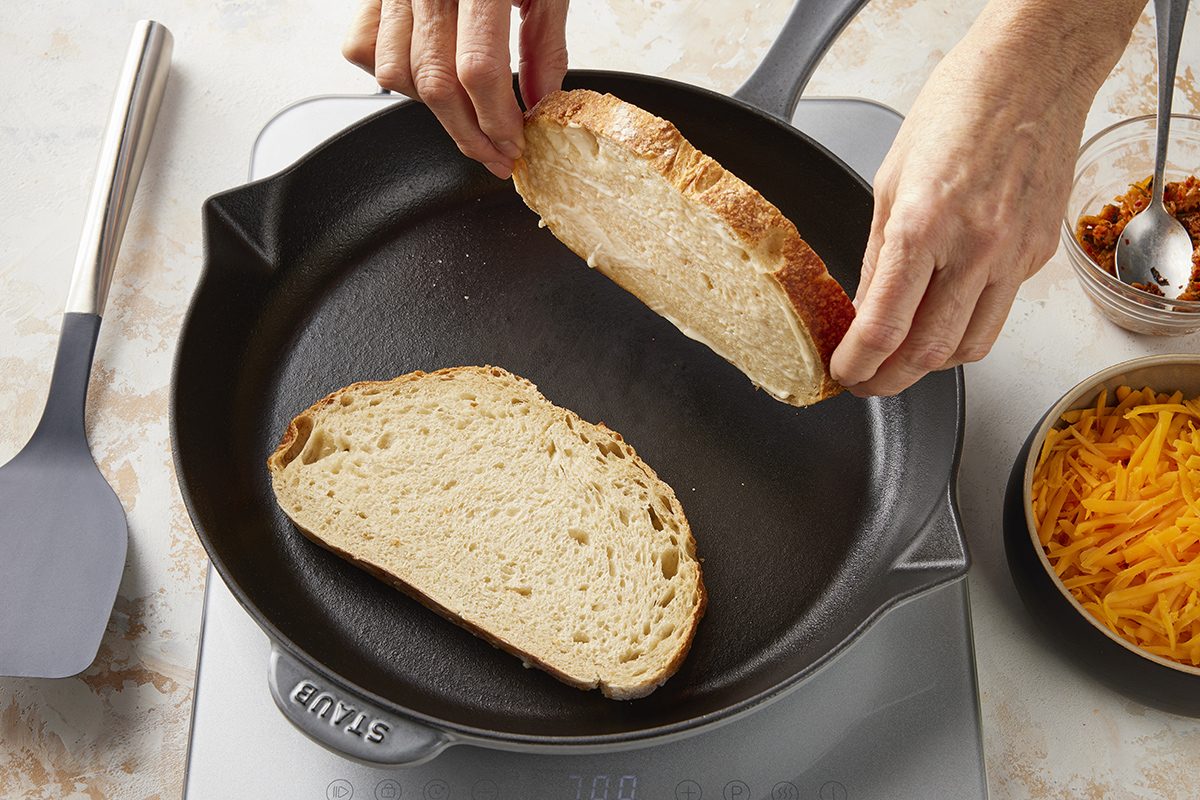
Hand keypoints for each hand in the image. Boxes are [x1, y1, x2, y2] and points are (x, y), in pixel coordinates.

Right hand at [342, 0, 568, 179]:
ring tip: (467, 119)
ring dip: (433, 112)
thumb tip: (541, 101)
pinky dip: (392, 76)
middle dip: (469, 134)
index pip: (479, 71)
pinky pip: (364, 47)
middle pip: (437, 84)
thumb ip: (545, 44)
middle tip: (495, 154)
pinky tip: (428, 80)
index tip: (513, 144)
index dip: (496, 120)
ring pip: (398, 75)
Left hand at [829, 0, 1141, 396]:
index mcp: (923, 224)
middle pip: (928, 353)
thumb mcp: (890, 178)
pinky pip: (999, 313)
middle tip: (867, 383)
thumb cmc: (960, 107)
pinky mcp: (1040, 256)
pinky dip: (966, 328)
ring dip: (930, 365)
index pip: (885, 326)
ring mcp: (1014, 255)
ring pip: (971, 347)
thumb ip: (876, 255)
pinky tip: (944, 315)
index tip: (844, 372)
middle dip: (890, 382)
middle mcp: (974, 247)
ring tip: (902, 360)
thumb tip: (864, 308)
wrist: (1034, 71)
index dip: (858, 363)